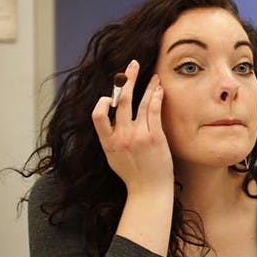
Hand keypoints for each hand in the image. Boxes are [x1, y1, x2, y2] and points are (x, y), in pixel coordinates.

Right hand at [91, 59, 173, 195]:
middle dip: (126, 79)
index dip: (101, 101)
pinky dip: (156, 97)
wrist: (149, 191)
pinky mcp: (155, 137)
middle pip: (120, 100)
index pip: (97, 116)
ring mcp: (139, 136)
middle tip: (132, 65)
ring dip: (146, 85)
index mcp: (107, 142)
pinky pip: (154, 111)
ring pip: (140, 103)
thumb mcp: (113, 158)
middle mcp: (121, 137)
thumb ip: (110, 138)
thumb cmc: (133, 175)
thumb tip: (110, 121)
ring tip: (151, 74)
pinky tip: (159, 89)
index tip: (109, 93)